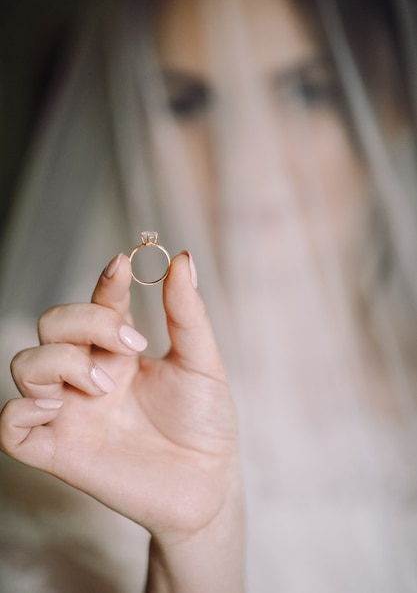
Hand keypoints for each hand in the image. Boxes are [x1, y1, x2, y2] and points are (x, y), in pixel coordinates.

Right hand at [0, 252, 239, 545]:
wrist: (209, 484)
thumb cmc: (206, 423)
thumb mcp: (201, 363)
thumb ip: (186, 313)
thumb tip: (182, 258)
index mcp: (120, 351)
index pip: (97, 304)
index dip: (104, 282)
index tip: (122, 266)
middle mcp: (90, 374)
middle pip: (52, 324)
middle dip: (83, 322)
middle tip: (130, 345)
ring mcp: (72, 411)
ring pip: (24, 364)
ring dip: (58, 362)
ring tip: (103, 386)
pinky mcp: (59, 451)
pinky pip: (11, 425)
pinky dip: (22, 409)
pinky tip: (59, 408)